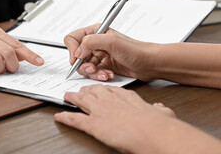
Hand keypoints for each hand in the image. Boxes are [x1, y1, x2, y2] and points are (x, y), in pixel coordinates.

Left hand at [54, 85, 175, 152]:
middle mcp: (110, 100)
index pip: (111, 89)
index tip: (100, 88)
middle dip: (85, 90)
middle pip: (93, 91)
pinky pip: (75, 119)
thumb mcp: (162, 113)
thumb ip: (159, 110)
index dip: (102, 89)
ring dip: (73, 98)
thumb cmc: (158, 124)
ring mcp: (100, 110)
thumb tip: (161, 108)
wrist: (152, 132)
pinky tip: (59, 116)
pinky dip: (65, 118)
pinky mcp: (93, 124)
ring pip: (81, 100)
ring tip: (67, 96)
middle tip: (80, 90)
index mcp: (126, 97)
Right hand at [64, 24, 154, 80]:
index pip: (73, 38)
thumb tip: (77, 51)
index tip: (78, 58)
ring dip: (93, 72)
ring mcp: (99, 55)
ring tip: (103, 73)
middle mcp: (95, 43)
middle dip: (83, 64)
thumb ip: (90, 42)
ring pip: (84, 66)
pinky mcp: (103, 66)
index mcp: (95, 32)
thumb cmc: (136, 50)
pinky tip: (108, 74)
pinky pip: (93, 73)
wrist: (149, 63)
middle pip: (76, 55)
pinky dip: (99, 76)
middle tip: (92, 68)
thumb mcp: (111, 41)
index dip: (73, 49)